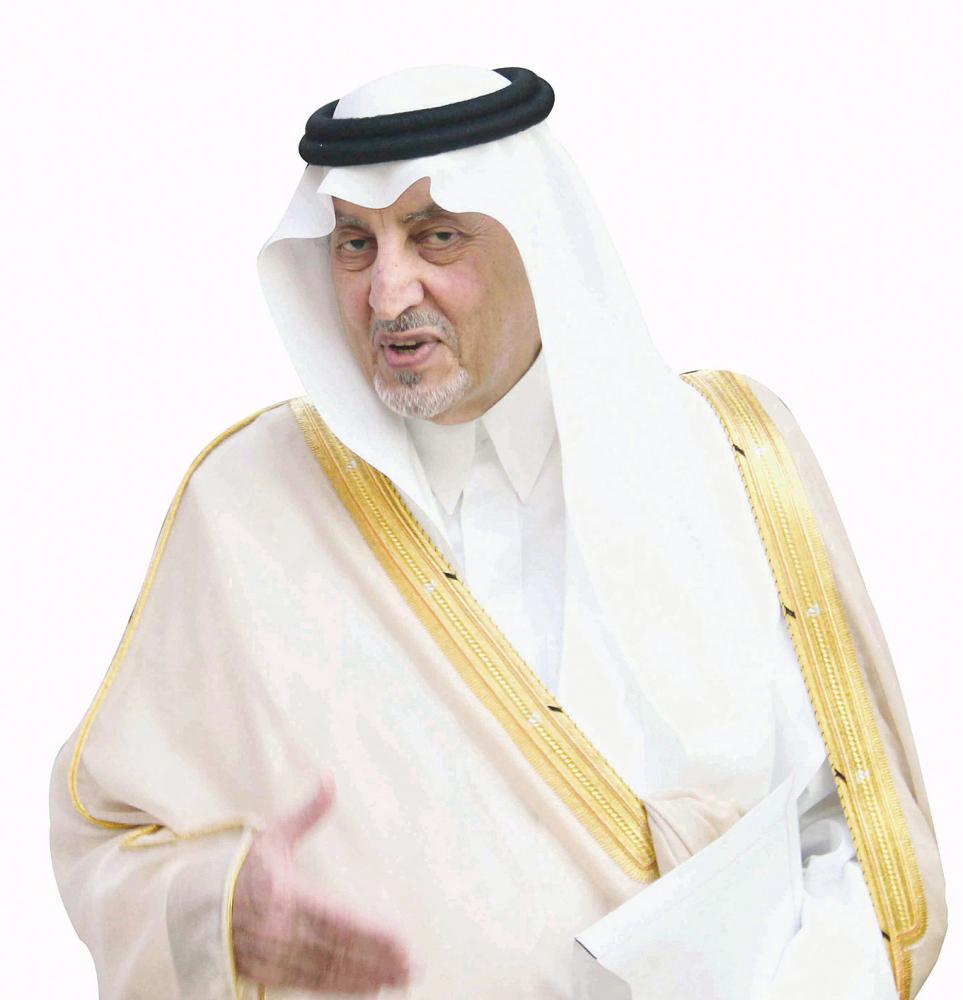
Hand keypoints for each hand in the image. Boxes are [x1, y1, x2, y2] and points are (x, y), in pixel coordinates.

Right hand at [232, 773, 412, 992]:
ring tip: (401, 978)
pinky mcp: (270, 975)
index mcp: (285, 894)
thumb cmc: (240, 869)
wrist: (192, 909)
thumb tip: (330, 779)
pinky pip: (313, 984)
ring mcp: (275, 957)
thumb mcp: (272, 837)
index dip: (371, 933)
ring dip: (367, 976)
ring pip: (329, 971)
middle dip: (378, 959)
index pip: (338, 918)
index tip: (402, 938)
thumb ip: (307, 813)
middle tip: (413, 964)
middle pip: (339, 949)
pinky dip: (343, 987)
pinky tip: (370, 986)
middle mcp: (281, 930)